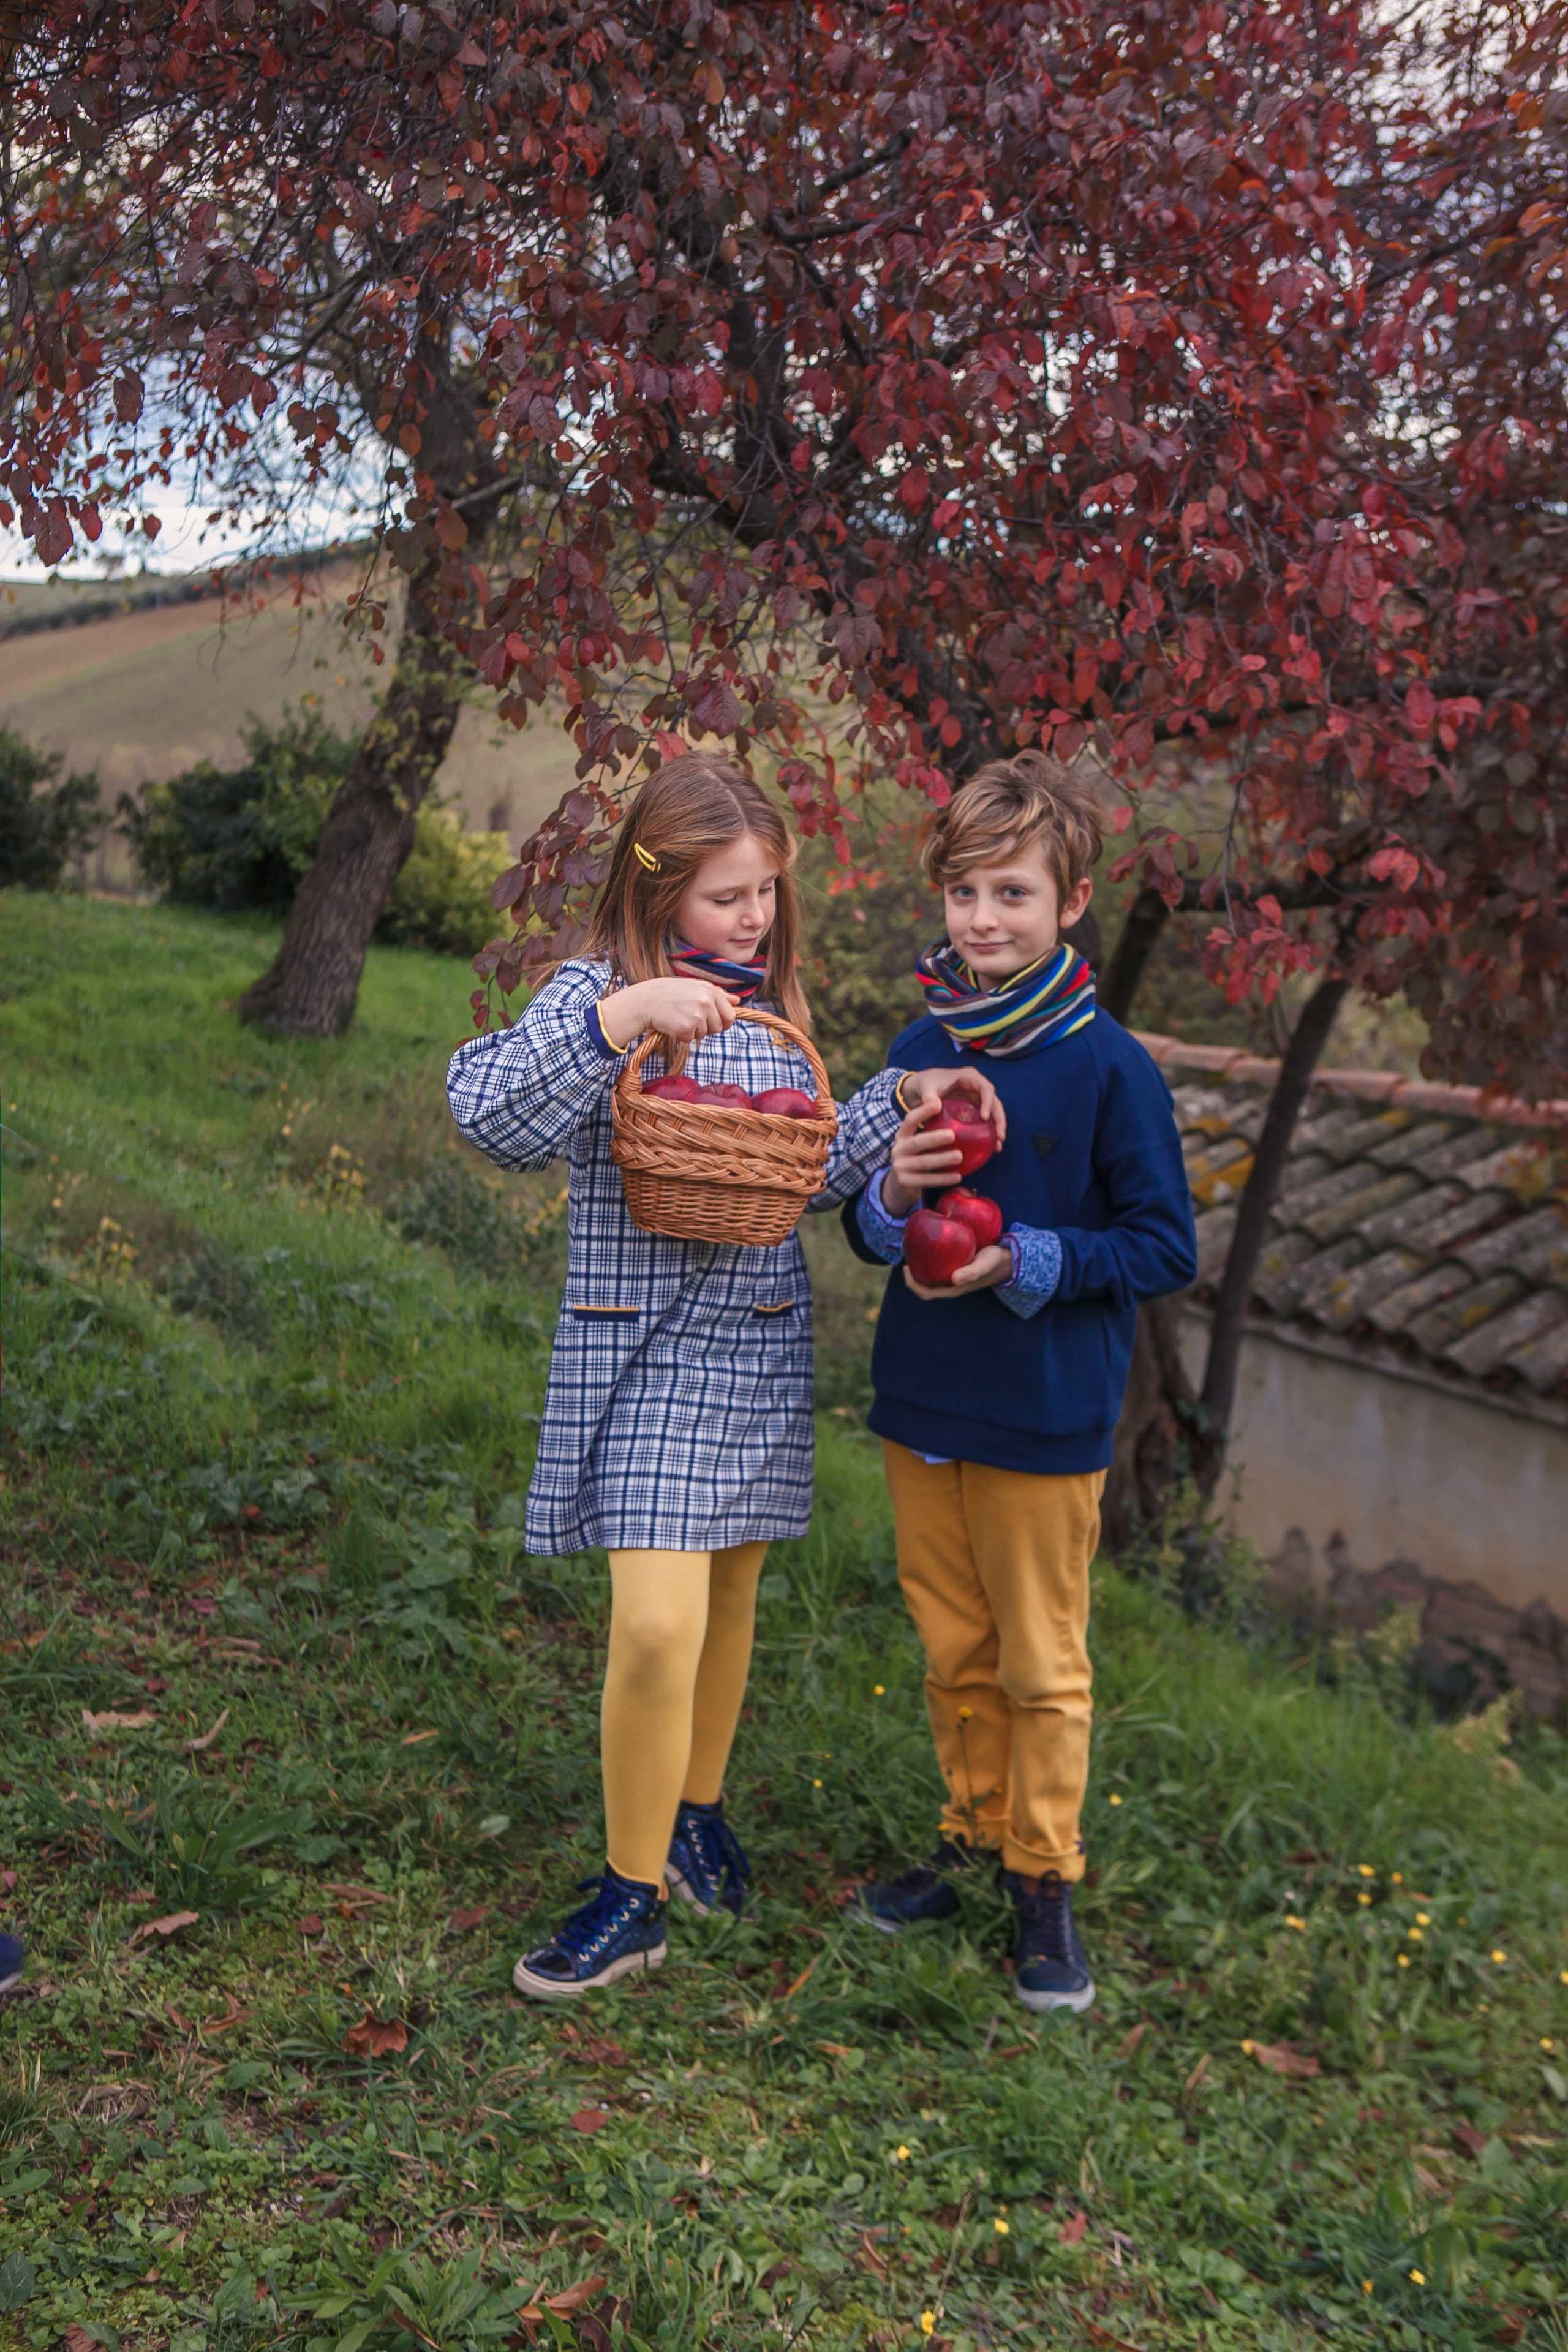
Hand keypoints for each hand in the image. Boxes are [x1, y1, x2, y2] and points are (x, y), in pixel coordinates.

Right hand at [598, 977, 736, 1048]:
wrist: (645, 1001)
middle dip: (709, 1028)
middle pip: (719, 1027)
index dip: (724, 1022)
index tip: (716, 1023)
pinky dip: (681, 1036)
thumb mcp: (695, 987)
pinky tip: (672, 1024)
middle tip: (692, 1020)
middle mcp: (705, 1002)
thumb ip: (717, 994)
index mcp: (710, 991)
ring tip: (679, 1018)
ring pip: (704, 1034)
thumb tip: (737, 1001)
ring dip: (693, 1031)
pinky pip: (690, 1039)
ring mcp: (696, 1016)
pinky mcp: (686, 1028)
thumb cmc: (670, 993)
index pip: (730, 1015)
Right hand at [882, 1072, 1006, 1216]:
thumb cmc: (918, 1156)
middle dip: (934, 1138)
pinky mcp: (905, 1182)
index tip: (937, 1104)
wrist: (901, 1183)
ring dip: (942, 1159)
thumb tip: (962, 1116)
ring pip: (923, 1162)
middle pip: (917, 1142)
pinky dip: (942, 1179)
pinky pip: (926, 1180)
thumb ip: (932, 1132)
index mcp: (903, 1134)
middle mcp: (898, 1149)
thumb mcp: (919, 1142)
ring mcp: (900, 1166)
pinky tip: (958, 1177)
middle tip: (953, 1135)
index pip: (910, 1120)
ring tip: (959, 1156)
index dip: (922, 1112)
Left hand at [898, 1066, 1006, 1140]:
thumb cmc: (926, 1084)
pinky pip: (986, 1119)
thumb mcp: (926, 1089)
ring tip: (998, 1146)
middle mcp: (977, 1086)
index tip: (985, 1118)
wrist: (924, 1086)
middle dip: (999, 1119)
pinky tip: (990, 1147)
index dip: (988, 1102)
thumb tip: (936, 1107)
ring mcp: (978, 1097)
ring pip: (994, 1112)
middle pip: (995, 1101)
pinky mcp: (976, 1107)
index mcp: (969, 1077)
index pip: (985, 1088)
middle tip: (999, 1137)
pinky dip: (989, 1132)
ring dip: (998, 1128)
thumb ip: (929, 1097)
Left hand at [903, 1242, 1012, 1301]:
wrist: (1005, 1260)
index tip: (905, 1268)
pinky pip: (937, 1268)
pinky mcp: (955, 1270)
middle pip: (924, 1286)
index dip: (912, 1284)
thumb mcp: (983, 1265)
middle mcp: (950, 1286)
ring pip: (930, 1277)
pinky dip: (929, 1261)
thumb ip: (971, 1272)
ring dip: (919, 1268)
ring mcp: (952, 1279)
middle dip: (912, 1275)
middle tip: (906, 1256)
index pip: (926, 1293)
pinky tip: (927, 1247)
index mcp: (953, 1289)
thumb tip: (954, 1279)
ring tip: (913, 1251)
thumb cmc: (993, 1262)